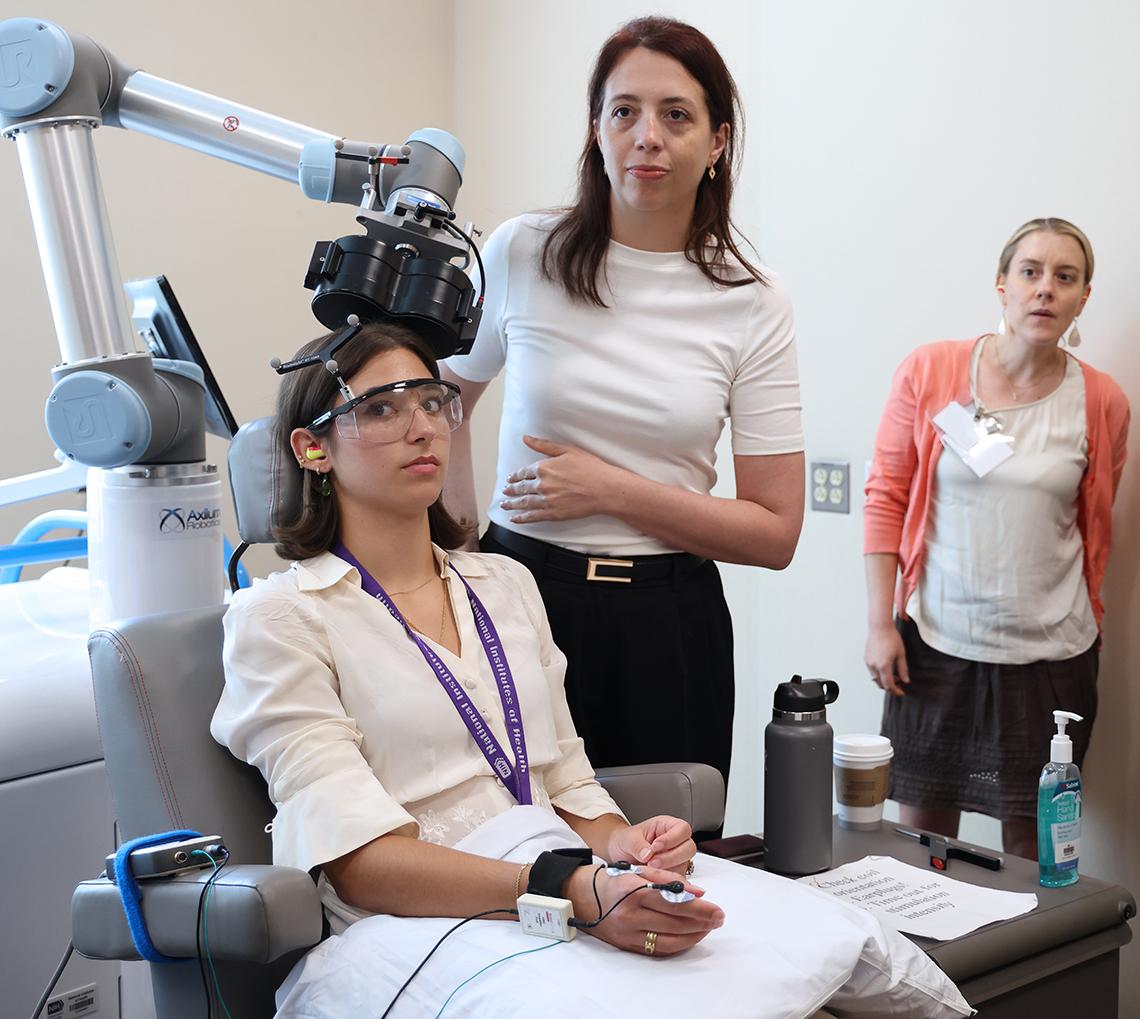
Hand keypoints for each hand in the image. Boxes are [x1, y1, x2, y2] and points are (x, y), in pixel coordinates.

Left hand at [500, 436, 621, 522]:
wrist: (605, 489)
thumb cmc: (591, 468)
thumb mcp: (568, 450)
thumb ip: (544, 445)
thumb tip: (526, 438)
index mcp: (544, 467)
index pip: (524, 472)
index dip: (516, 476)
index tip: (511, 478)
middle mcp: (542, 484)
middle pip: (521, 488)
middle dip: (511, 490)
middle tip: (505, 491)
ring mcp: (546, 500)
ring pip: (523, 503)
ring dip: (512, 504)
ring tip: (505, 504)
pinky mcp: (553, 514)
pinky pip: (532, 516)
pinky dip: (521, 518)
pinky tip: (515, 518)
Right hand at [566, 864, 722, 956]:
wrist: (581, 896)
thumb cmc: (613, 880)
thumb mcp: (639, 870)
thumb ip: (669, 879)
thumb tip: (698, 892)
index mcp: (634, 891)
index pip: (674, 903)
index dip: (699, 909)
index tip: (717, 910)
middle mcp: (630, 915)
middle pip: (674, 923)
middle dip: (702, 922)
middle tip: (718, 919)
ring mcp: (628, 933)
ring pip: (669, 940)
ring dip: (693, 936)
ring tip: (707, 928)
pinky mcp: (627, 945)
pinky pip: (658, 949)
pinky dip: (678, 945)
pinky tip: (689, 937)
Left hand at [608, 816, 695, 874]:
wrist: (620, 855)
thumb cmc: (627, 841)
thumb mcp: (628, 839)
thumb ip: (637, 844)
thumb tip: (647, 854)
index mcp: (667, 826)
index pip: (682, 829)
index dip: (672, 838)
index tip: (655, 846)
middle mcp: (675, 841)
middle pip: (688, 847)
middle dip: (671, 857)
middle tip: (652, 862)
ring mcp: (677, 858)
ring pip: (684, 864)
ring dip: (668, 869)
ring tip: (649, 869)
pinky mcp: (674, 873)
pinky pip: (678, 878)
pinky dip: (667, 879)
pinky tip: (654, 877)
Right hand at [865, 623, 909, 695]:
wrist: (880, 627)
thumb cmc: (891, 638)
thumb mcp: (901, 655)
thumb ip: (903, 670)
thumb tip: (906, 681)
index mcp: (884, 666)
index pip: (889, 685)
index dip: (896, 691)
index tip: (902, 692)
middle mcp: (874, 666)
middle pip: (880, 684)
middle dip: (890, 686)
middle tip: (899, 683)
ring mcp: (868, 662)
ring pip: (875, 679)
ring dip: (884, 680)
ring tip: (893, 675)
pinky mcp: (866, 659)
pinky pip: (871, 671)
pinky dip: (878, 674)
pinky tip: (886, 668)